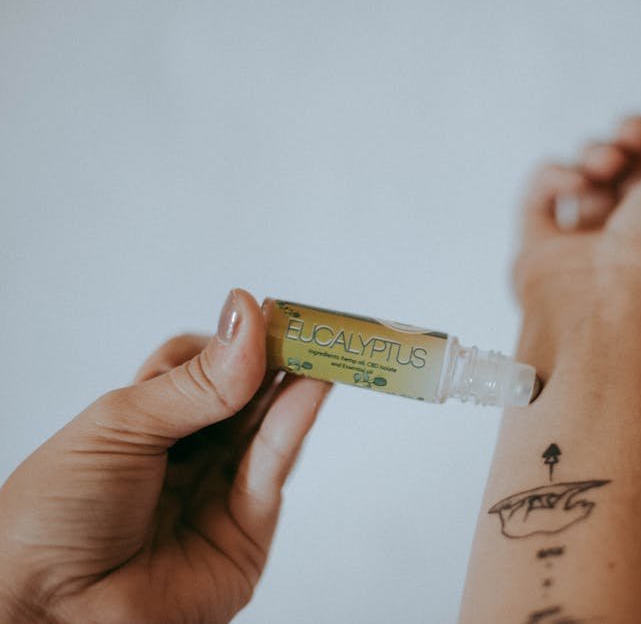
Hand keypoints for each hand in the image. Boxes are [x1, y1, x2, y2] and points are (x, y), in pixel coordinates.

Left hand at [0, 289, 330, 623]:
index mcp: (144, 421)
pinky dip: (295, 426)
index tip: (264, 312)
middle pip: (243, 394)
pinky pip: (273, 469)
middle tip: (310, 324)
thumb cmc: (53, 518)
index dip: (234, 339)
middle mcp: (185, 454)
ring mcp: (217, 491)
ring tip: (324, 348)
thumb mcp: (121, 426)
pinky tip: (309, 389)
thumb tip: (244, 319)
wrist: (50, 612)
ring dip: (298, 386)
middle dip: (277, 358)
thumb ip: (195, 382)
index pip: (201, 365)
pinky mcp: (245, 531)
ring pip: (267, 428)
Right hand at [513, 90, 640, 365]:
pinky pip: (542, 194)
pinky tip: (578, 183)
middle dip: (637, 132)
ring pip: (589, 171)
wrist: (615, 306)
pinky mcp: (544, 250)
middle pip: (638, 162)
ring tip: (606, 166)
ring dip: (599, 150)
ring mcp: (592, 244)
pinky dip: (556, 176)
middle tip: (637, 137)